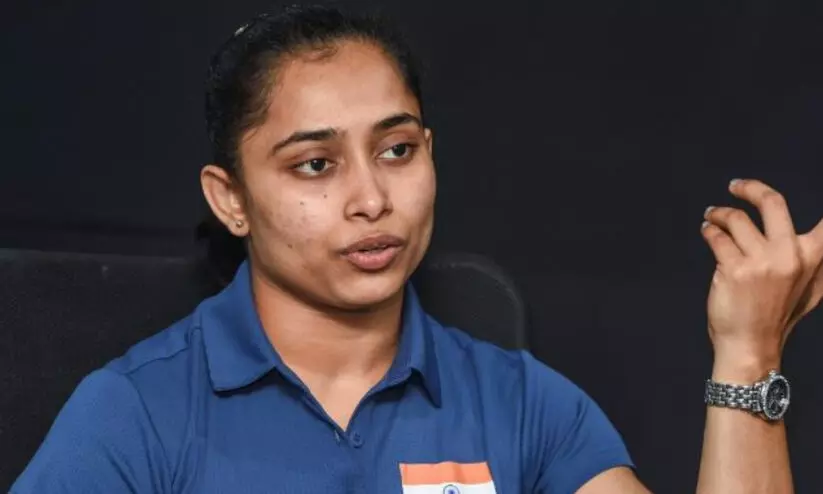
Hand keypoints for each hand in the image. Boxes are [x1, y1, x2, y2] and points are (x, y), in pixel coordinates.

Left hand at [701, 179, 822, 376]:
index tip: (790, 180)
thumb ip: (819, 262)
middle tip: (735, 186)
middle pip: (772, 202)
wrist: (751, 345)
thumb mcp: (811, 289)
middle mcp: (790, 255)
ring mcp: (762, 262)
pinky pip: (717, 236)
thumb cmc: (778, 316)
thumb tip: (821, 241)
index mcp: (812, 257)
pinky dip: (709, 230)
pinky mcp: (734, 269)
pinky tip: (707, 230)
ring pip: (736, 219)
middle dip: (751, 188)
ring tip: (713, 216)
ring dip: (720, 214)